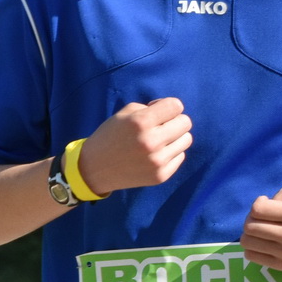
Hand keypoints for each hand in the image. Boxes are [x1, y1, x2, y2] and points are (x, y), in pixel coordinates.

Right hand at [78, 98, 192, 193]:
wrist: (95, 168)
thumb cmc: (111, 135)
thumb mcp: (124, 114)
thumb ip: (150, 108)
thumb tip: (173, 112)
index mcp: (141, 122)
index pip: (176, 106)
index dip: (169, 106)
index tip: (159, 112)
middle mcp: (151, 142)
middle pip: (186, 122)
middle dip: (174, 121)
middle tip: (161, 126)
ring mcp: (158, 161)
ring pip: (187, 139)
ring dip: (175, 137)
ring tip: (159, 140)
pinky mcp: (161, 175)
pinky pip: (180, 156)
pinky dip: (171, 153)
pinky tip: (155, 154)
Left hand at [240, 187, 281, 268]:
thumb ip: (275, 198)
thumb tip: (255, 212)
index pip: (257, 210)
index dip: (258, 203)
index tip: (267, 203)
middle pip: (250, 227)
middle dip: (252, 219)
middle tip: (263, 217)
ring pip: (247, 243)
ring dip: (251, 233)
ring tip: (264, 229)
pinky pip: (252, 257)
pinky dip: (254, 247)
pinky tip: (266, 241)